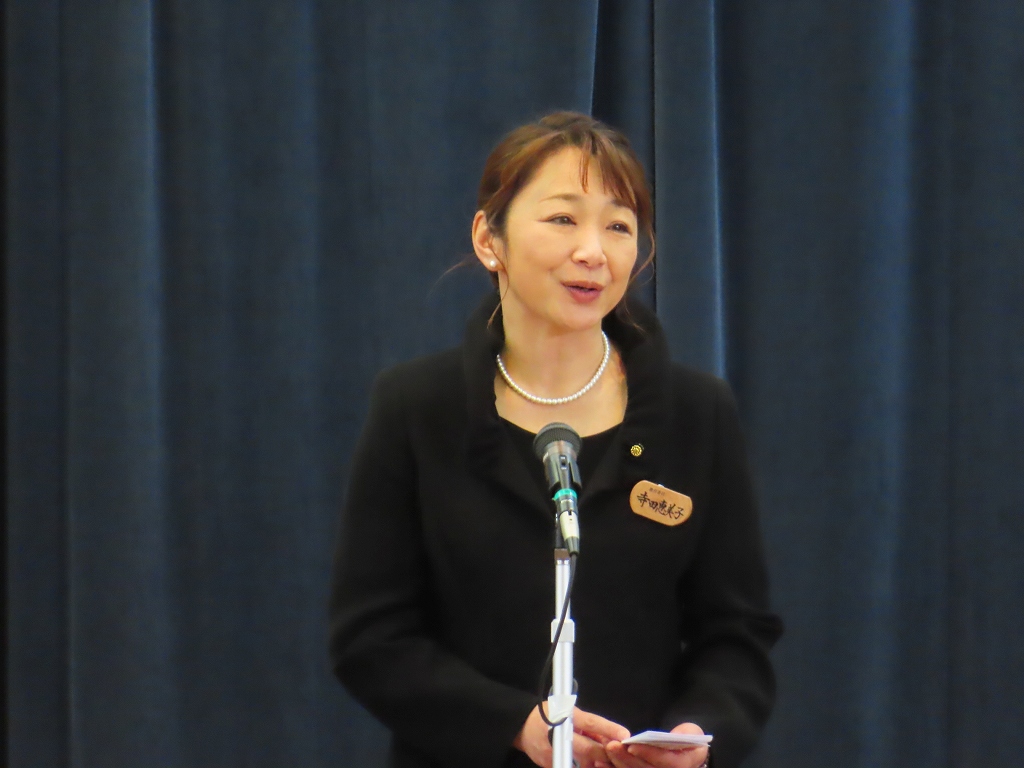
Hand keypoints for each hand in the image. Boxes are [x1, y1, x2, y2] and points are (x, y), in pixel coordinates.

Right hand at [514, 703, 630, 767]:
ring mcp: (554, 752)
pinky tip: (593, 764)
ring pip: (582, 762)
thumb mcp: (567, 710)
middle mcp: (559, 735)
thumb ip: (587, 725)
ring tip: (607, 761)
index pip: (590, 723)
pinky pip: (573, 767)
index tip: (624, 735)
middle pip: (588, 748)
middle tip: (618, 754)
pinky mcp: (551, 764)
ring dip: (597, 763)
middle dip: (605, 753)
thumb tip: (609, 737)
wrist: (523, 727)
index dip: (608, 729)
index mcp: (565, 715)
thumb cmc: (547, 715)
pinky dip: (585, 766)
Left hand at [605, 722, 708, 767]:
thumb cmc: (687, 740)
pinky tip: (600, 762)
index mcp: (684, 764)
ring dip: (618, 764)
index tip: (632, 744)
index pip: (667, 762)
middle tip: (611, 745)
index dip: (648, 754)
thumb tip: (675, 736)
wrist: (686, 752)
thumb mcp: (691, 733)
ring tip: (604, 751)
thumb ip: (685, 734)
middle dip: (627, 759)